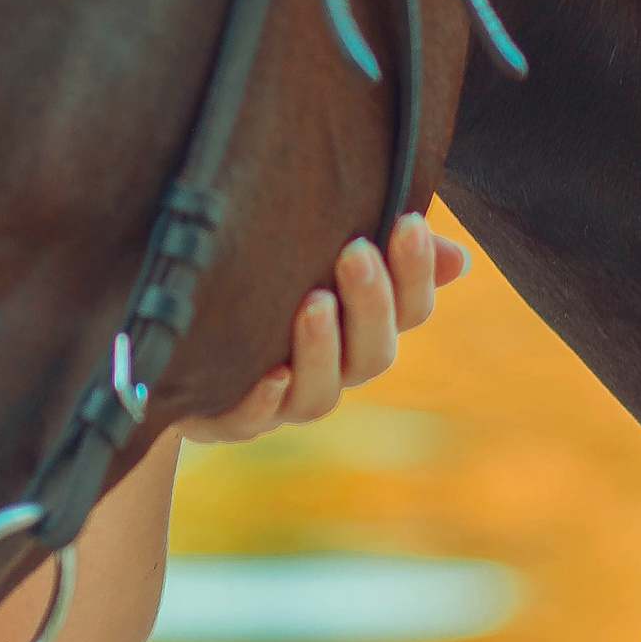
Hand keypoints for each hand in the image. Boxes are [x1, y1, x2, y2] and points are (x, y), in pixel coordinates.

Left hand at [177, 212, 467, 443]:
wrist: (180, 339)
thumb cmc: (269, 282)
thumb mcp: (317, 255)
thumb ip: (379, 250)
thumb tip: (460, 258)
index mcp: (362, 332)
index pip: (411, 311)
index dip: (416, 272)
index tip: (406, 221)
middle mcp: (333, 373)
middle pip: (373, 354)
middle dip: (369, 304)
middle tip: (356, 252)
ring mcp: (284, 401)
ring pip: (319, 393)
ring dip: (320, 349)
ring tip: (314, 304)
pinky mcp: (229, 419)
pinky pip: (249, 421)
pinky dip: (260, 402)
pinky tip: (268, 376)